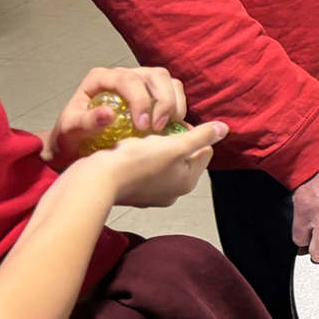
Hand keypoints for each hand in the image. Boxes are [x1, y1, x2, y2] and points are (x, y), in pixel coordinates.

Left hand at [43, 66, 186, 165]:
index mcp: (100, 79)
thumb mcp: (70, 132)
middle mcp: (123, 76)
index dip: (141, 100)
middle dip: (163, 101)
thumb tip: (108, 114)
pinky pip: (174, 93)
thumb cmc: (71, 139)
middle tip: (158, 129)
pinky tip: (171, 128)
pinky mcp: (152, 96)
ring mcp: (140, 84)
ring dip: (174, 104)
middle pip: (155, 76)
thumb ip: (86, 122)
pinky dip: (178, 108)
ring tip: (166, 128)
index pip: (128, 79)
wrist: (75, 148)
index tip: (143, 126)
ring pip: (169, 82)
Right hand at [73, 121, 223, 207]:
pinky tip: (130, 148)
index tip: (173, 124)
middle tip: (157, 129)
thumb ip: (201, 136)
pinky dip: (141, 157)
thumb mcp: (174, 146)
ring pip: (163, 161)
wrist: (93, 181)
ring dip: (157, 147)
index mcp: (187, 183)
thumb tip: (225, 129)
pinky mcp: (132, 192)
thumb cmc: (136, 162)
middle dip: (174, 140)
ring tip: (143, 137)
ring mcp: (151, 195)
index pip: (204, 150)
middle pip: (183, 156)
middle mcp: (172, 192)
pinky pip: (144, 168)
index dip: (191, 133)